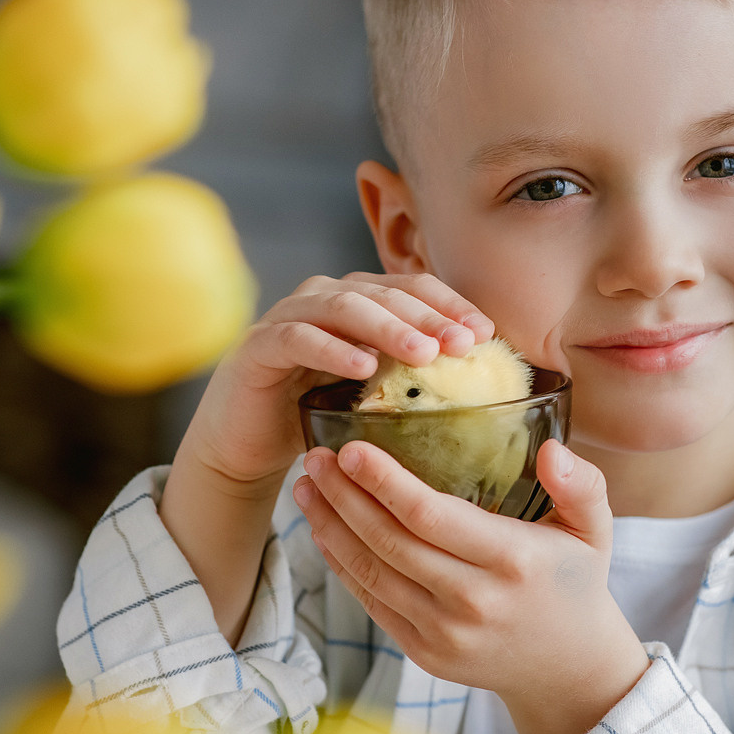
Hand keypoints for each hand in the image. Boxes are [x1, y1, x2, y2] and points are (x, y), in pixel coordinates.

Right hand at [159, 274, 492, 643]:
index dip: (450, 304)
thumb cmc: (317, 417)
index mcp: (358, 301)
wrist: (246, 444)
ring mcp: (288, 317)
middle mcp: (324, 297)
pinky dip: (331, 349)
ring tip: (424, 354)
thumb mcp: (374, 396)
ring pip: (343, 306)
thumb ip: (414, 379)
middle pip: (383, 293)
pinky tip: (362, 368)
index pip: (412, 288)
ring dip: (387, 327)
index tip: (486, 333)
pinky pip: (297, 339)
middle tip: (464, 343)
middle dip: (428, 316)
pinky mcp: (258, 347)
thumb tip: (487, 387)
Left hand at [293, 437, 649, 733]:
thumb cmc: (574, 583)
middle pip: (389, 541)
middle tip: (315, 457)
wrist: (568, 670)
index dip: (384, 482)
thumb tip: (550, 450)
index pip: (430, 516)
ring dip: (331, 527)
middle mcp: (474, 601)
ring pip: (371, 572)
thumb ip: (582, 484)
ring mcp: (444, 633)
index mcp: (512, 560)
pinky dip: (342, 564)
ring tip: (308, 488)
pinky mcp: (424, 654)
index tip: (350, 448)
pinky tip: (324, 530)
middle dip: (344, 496)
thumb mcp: (595, 529)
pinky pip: (372, 602)